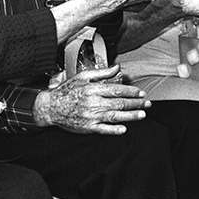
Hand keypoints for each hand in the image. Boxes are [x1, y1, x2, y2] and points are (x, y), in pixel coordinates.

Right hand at [34, 65, 149, 134]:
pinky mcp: (88, 127)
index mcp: (93, 89)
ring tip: (142, 115)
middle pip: (119, 103)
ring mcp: (91, 116)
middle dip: (135, 103)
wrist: (51, 106)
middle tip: (147, 104)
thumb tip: (117, 67)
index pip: (117, 90)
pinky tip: (124, 129)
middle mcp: (93, 102)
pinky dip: (114, 130)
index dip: (131, 91)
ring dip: (130, 116)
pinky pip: (103, 129)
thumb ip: (102, 72)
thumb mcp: (83, 76)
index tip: (141, 93)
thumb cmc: (67, 90)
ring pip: (115, 116)